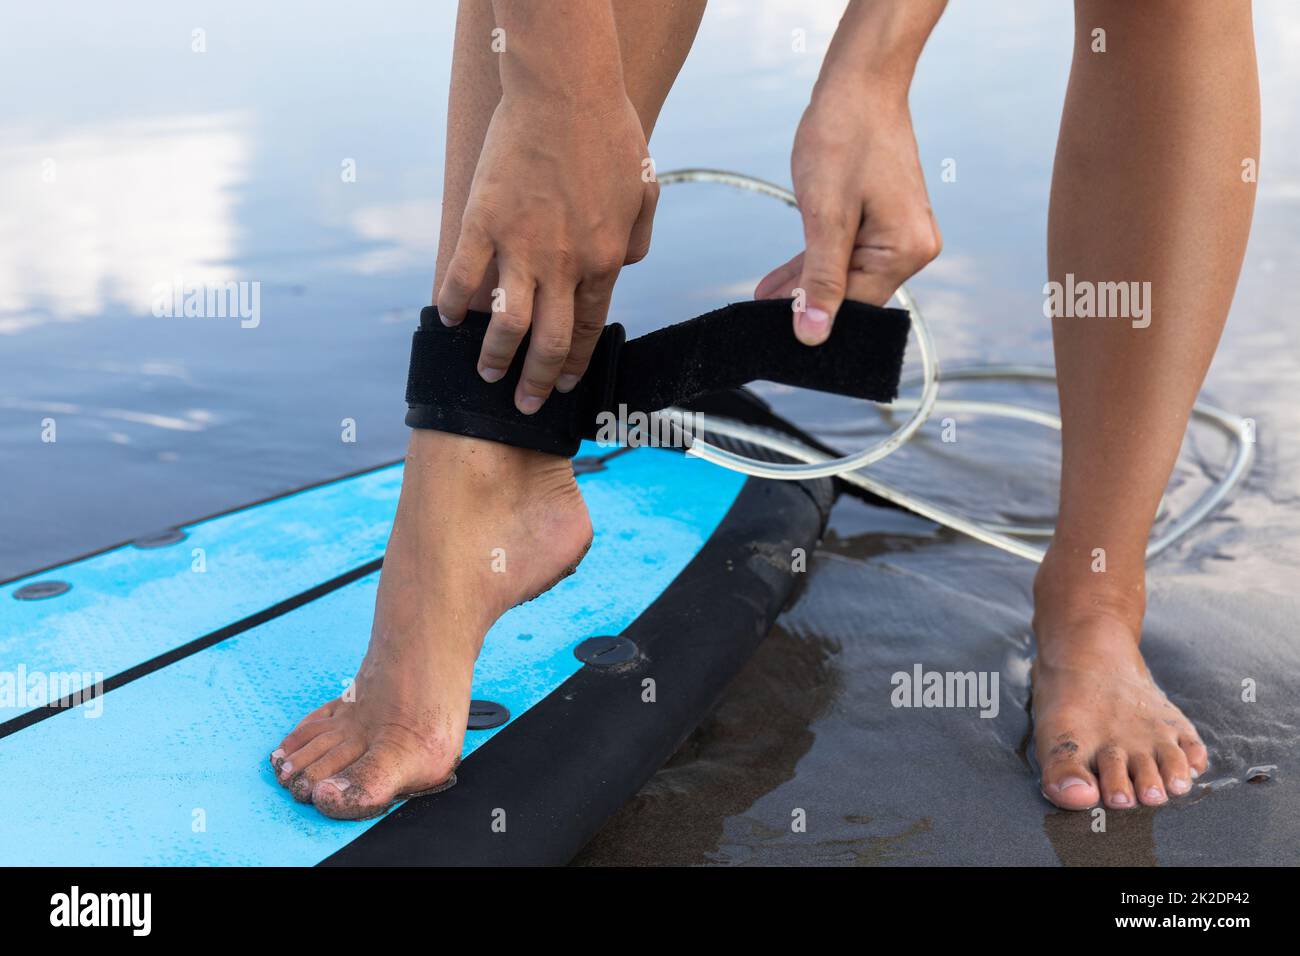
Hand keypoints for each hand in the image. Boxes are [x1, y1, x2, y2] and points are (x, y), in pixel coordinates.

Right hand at [438, 90, 656, 412]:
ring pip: (505, 323)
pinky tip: (448, 319)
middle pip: (549, 342)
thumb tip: (625, 269)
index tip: (563, 386)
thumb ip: (637, 240)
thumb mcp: (642, 191)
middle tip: (523, 402)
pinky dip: (451, 304)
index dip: (575, 365)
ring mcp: (519, 246)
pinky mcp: (483, 222)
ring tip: (486, 372)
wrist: (566, 92)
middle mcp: (563, 264)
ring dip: (494, 356)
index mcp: (604, 260)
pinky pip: (461, 276)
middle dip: (536, 381)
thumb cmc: (609, 135)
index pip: (588, 330)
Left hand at [756, 84, 941, 344]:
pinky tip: (781, 279)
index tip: (772, 329)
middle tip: (759, 314)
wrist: (859, 84)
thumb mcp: (825, 216)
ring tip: (762, 298)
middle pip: (852, 292)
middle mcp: (914, 247)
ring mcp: (902, 234)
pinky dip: (816, 263)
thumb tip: (814, 334)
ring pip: (846, 274)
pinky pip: (849, 253)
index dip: (813, 317)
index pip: (855, 304)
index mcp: (906, 250)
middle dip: (806, 300)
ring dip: (805, 284)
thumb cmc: (843, 139)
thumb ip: (820, 278)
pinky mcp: (886, 222)